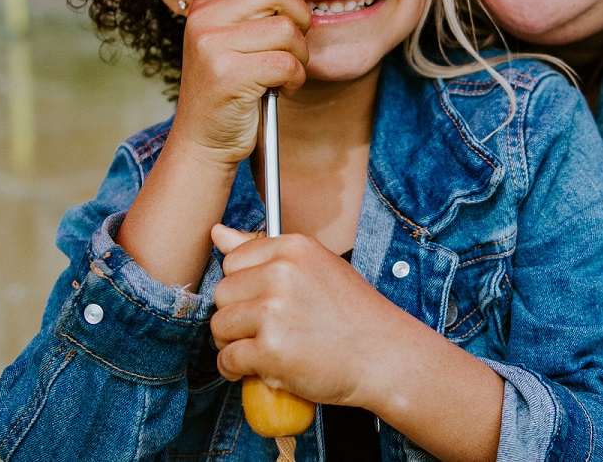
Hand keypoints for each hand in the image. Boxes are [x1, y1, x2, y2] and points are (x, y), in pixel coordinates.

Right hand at [171, 0, 311, 168]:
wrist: (203, 141)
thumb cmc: (228, 90)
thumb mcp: (228, 40)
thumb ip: (249, 10)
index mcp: (204, 6)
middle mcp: (203, 20)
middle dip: (300, 16)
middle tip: (297, 41)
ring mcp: (213, 47)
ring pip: (286, 30)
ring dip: (300, 55)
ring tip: (286, 73)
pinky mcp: (229, 76)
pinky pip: (287, 63)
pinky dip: (296, 79)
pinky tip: (282, 89)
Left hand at [209, 225, 416, 409]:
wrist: (385, 356)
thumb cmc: (353, 314)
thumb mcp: (315, 267)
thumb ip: (265, 250)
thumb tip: (217, 232)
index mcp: (293, 249)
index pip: (233, 259)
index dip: (244, 286)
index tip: (262, 300)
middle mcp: (281, 273)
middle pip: (222, 292)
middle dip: (236, 315)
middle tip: (264, 330)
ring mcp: (274, 311)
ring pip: (219, 326)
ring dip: (233, 343)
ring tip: (261, 349)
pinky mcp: (270, 349)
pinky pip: (227, 359)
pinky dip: (234, 370)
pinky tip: (258, 370)